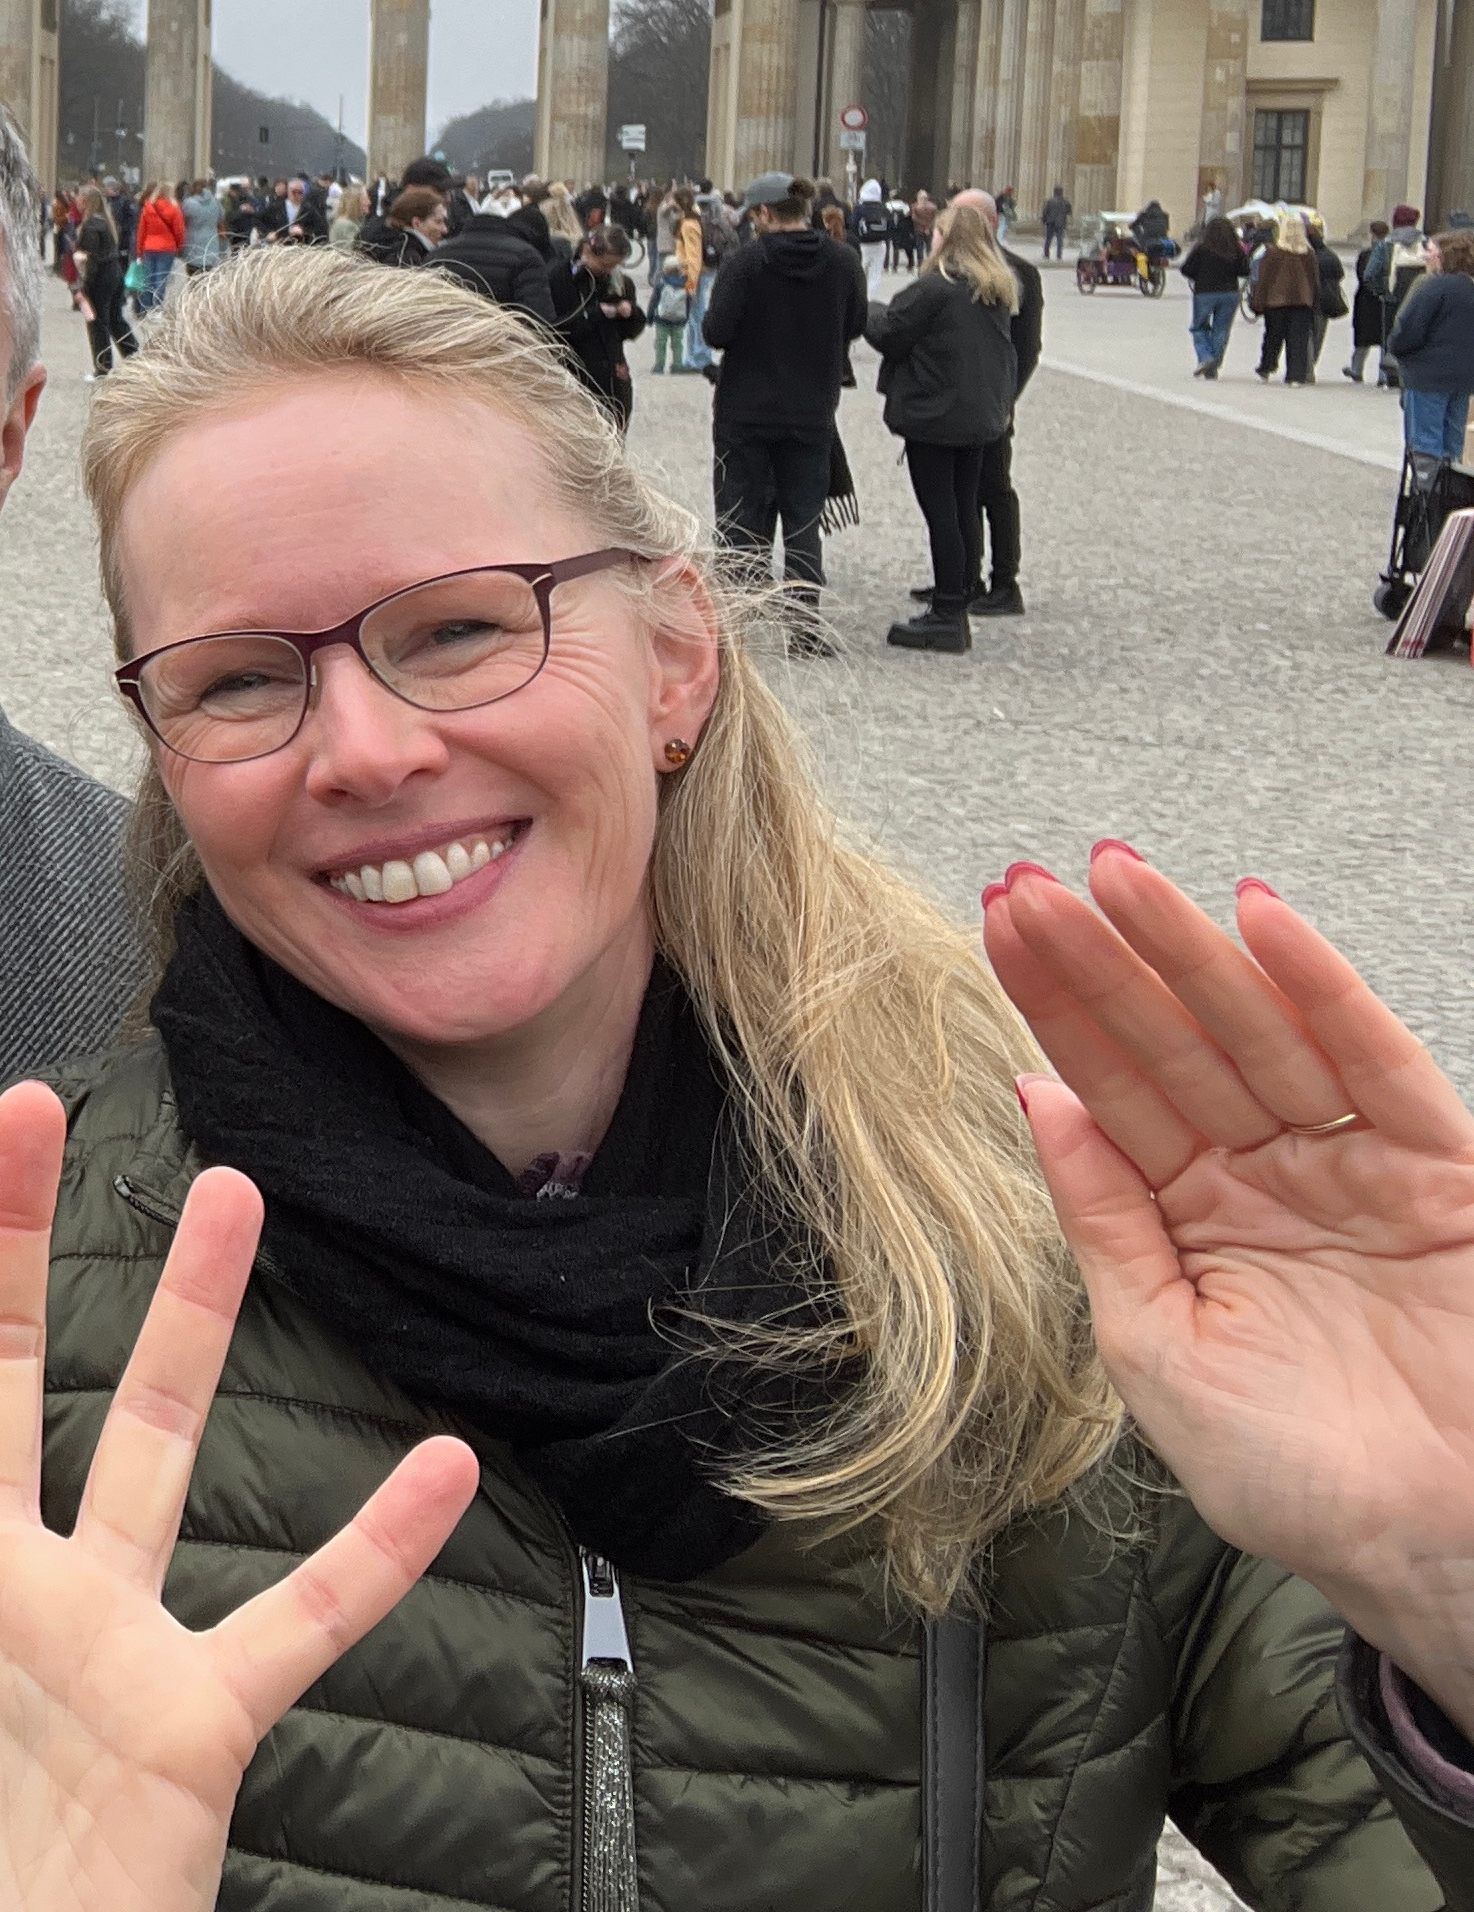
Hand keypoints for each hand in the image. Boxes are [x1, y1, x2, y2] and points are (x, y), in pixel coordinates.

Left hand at [0, 1088, 479, 1911]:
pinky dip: (377, 1549)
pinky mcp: (193, 1716)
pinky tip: (442, 1465)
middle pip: (7, 1360)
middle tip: (30, 1102)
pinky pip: (304, 1617)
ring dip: (199, 1321)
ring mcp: (98, 1635)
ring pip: (157, 1441)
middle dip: (15, 1230)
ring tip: (239, 1195)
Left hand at [985, 848, 1473, 1721]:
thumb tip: (1036, 1097)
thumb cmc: (1298, 1479)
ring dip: (1187, 951)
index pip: (1108, 1087)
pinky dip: (1321, 990)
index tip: (1001, 926)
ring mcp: (1350, 1168)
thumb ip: (1104, 1217)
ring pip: (1256, 1033)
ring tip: (1117, 876)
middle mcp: (1265, 1178)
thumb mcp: (1159, 1346)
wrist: (1434, 1554)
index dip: (1057, 1006)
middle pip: (1169, 1044)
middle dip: (1103, 962)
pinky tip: (1260, 921)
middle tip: (1035, 883)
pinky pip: (1375, 1065)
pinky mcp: (1439, 1174)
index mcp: (1189, 1218)